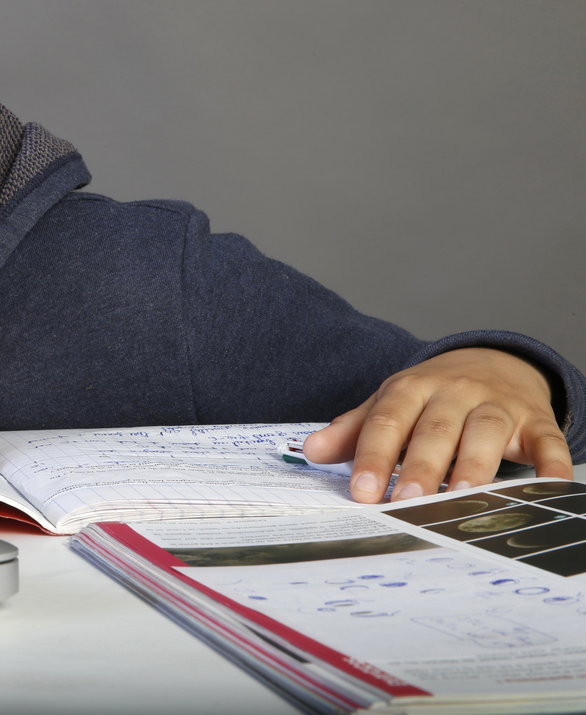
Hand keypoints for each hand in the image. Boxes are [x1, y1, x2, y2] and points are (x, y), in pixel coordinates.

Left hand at [302, 348, 570, 503]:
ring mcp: (497, 406)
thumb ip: (352, 430)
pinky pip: (547, 442)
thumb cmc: (431, 396)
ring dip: (473, 467)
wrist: (492, 362)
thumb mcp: (388, 404)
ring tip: (460, 499)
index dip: (373, 456)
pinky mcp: (535, 421)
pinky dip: (551, 464)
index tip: (362, 492)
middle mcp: (454, 393)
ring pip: (484, 434)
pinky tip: (547, 488)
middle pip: (435, 429)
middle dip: (420, 465)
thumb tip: (310, 450)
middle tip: (407, 500)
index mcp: (411, 388)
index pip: (387, 421)